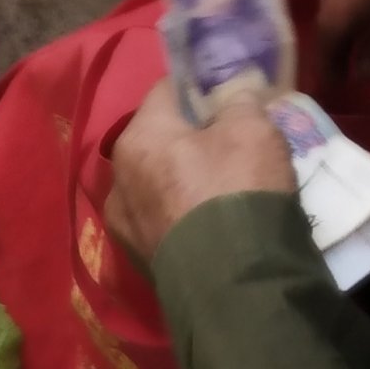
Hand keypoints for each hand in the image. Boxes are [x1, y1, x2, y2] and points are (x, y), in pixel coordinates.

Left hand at [106, 81, 295, 266]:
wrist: (233, 281)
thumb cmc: (237, 190)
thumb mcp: (252, 128)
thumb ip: (239, 100)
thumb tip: (233, 95)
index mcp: (137, 139)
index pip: (165, 91)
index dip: (198, 87)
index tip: (226, 94)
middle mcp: (117, 181)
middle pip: (158, 141)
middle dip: (191, 137)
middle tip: (230, 141)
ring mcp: (124, 226)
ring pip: (157, 184)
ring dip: (185, 178)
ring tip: (223, 185)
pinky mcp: (140, 259)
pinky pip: (162, 220)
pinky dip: (182, 213)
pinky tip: (211, 220)